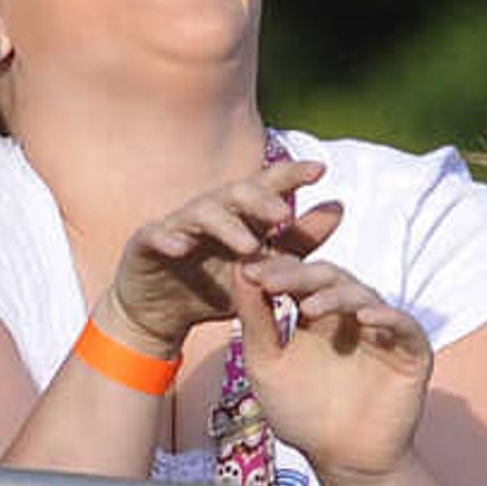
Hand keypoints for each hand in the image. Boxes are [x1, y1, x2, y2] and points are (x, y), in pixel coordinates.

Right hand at [94, 157, 345, 354]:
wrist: (161, 315)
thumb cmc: (215, 287)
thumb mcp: (263, 270)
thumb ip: (298, 242)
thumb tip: (339, 206)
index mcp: (240, 216)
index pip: (267, 188)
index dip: (291, 176)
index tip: (321, 169)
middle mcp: (210, 213)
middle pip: (235, 193)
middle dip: (260, 199)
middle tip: (283, 215)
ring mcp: (177, 225)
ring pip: (201, 212)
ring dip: (225, 225)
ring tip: (248, 245)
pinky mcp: (147, 244)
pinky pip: (157, 236)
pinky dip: (169, 238)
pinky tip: (182, 248)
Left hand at [230, 252, 432, 484]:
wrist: (343, 459)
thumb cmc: (302, 415)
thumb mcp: (266, 364)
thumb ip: (255, 321)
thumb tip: (240, 270)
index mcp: (314, 315)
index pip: (298, 276)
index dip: (275, 270)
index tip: (249, 273)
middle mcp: (348, 315)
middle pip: (328, 278)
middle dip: (300, 276)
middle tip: (272, 280)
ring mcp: (380, 330)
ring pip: (363, 295)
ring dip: (336, 296)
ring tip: (310, 308)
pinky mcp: (410, 350)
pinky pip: (404, 324)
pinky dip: (386, 317)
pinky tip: (364, 319)